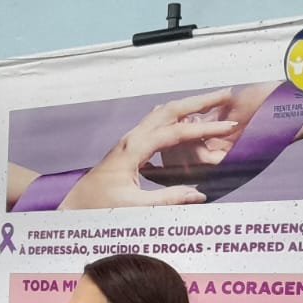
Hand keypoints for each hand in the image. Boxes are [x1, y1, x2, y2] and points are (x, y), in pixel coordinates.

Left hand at [59, 89, 239, 209]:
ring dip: (189, 107)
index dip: (204, 128)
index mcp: (133, 149)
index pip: (175, 132)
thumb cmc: (99, 208)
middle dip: (199, 101)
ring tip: (214, 103)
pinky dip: (177, 120)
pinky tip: (189, 124)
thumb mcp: (134, 207)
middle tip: (227, 94)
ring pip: (163, 114)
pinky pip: (157, 126)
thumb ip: (167, 200)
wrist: (73, 207)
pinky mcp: (130, 147)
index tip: (229, 126)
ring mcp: (129, 140)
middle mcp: (131, 138)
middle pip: (170, 110)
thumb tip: (199, 195)